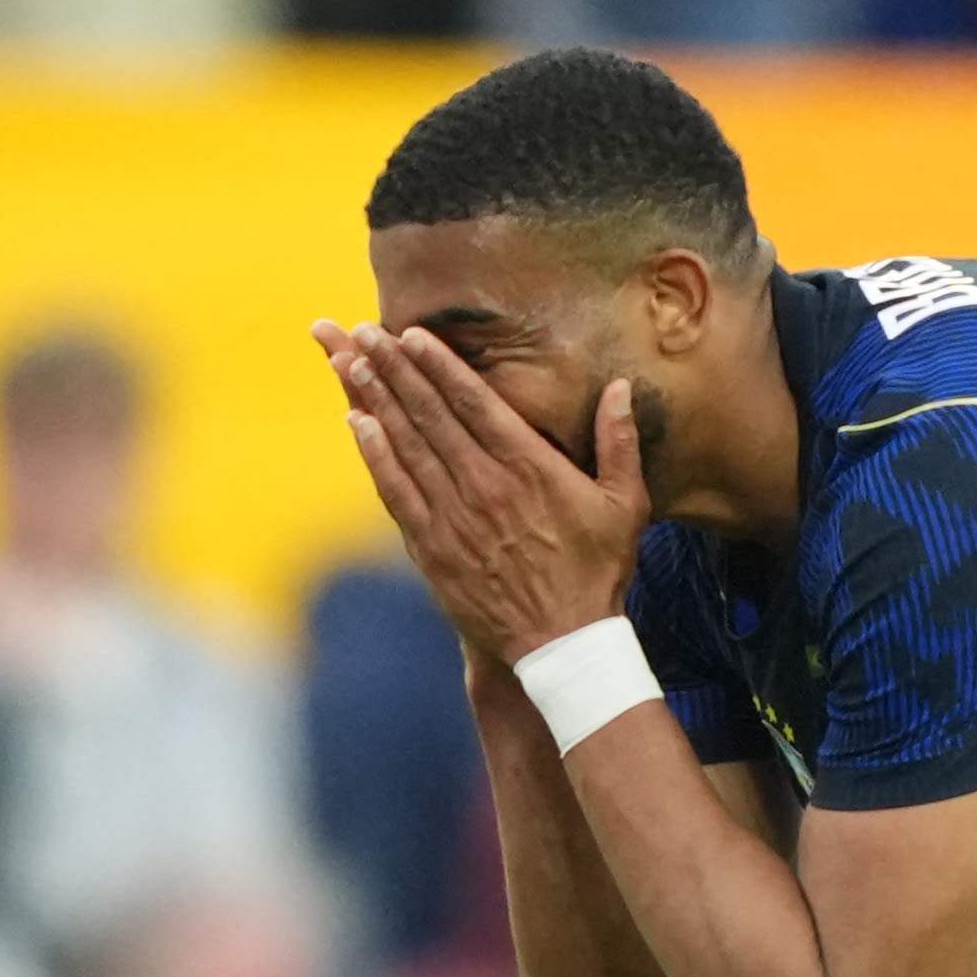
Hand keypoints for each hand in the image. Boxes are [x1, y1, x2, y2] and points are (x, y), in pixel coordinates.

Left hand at [313, 320, 645, 669]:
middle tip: (365, 332)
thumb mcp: (625, 504)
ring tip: (351, 362)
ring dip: (377, 401)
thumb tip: (620, 385)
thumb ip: (620, 441)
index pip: (475, 403)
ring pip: (407, 446)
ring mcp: (455, 517)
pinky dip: (375, 455)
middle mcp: (486, 485)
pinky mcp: (433, 549)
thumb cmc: (598, 572)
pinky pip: (396, 492)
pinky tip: (356, 424)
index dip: (439, 366)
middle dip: (395, 370)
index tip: (411, 334)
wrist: (564, 644)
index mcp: (531, 467)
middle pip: (431, 415)